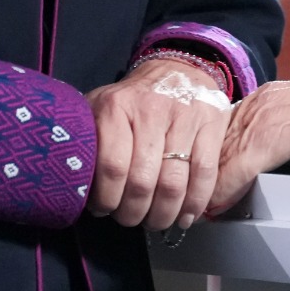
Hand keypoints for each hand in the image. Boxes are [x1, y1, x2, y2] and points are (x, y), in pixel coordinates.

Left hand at [87, 56, 233, 231]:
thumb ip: (89, 141)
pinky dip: (195, 203)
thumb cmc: (132, 100)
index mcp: (116, 107)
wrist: (175, 69)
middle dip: (134, 212)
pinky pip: (204, 174)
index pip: (112, 167)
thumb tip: (78, 187)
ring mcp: (184, 117)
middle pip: (143, 181)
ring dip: (163, 214)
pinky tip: (185, 216)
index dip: (107, 199)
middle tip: (130, 219)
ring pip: (174, 183)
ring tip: (155, 221)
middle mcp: (151, 110)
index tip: (104, 210)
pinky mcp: (211, 125)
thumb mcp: (100, 108)